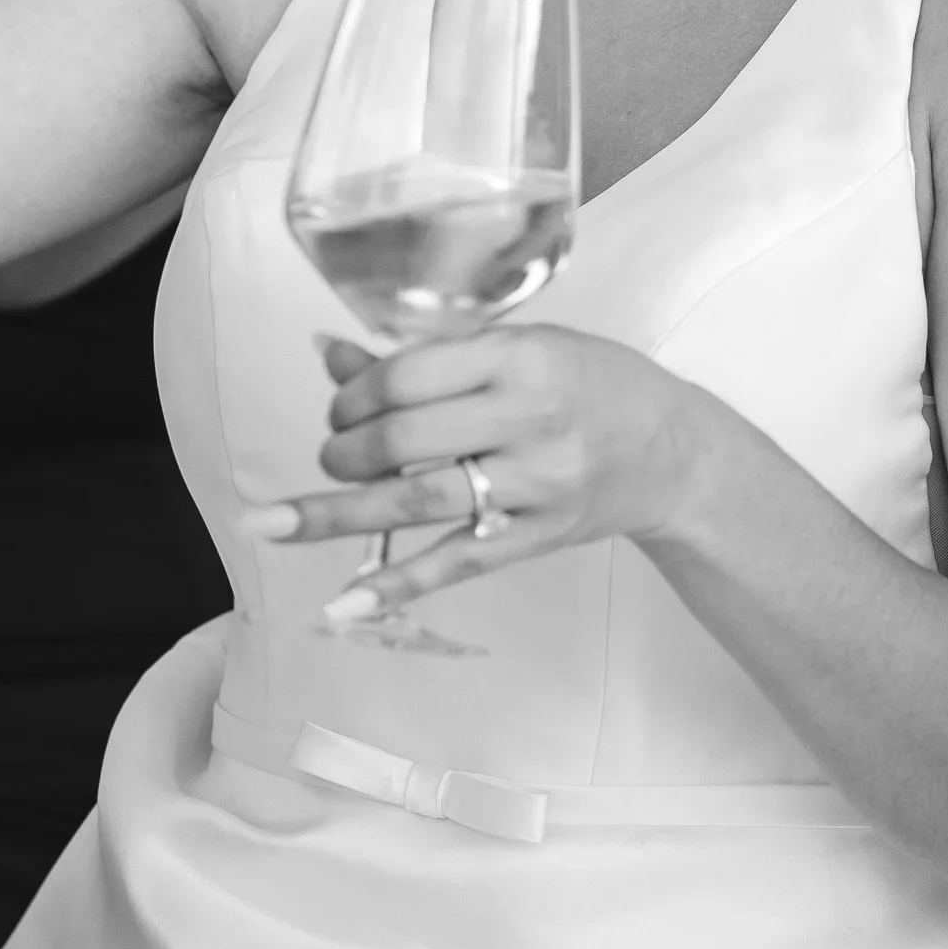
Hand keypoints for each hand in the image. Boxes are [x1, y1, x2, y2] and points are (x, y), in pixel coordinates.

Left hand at [249, 324, 720, 626]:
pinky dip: (395, 585)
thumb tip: (325, 353)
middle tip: (331, 453)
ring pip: (417, 499)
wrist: (672, 449)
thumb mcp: (520, 346)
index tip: (340, 406)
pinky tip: (342, 602)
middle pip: (403, 437)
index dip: (353, 393)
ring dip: (336, 511)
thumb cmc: (589, 382)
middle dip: (343, 448)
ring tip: (274, 521)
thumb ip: (427, 357)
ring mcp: (533, 484)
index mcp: (520, 355)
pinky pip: (455, 563)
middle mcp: (527, 418)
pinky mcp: (536, 536)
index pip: (408, 374)